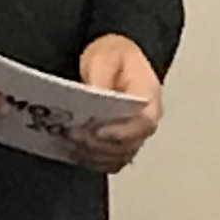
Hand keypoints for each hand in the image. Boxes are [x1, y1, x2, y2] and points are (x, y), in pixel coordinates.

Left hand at [69, 35, 163, 170]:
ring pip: (118, 158)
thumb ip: (101, 77)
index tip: (97, 130)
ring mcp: (134, 136)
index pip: (145, 123)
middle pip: (129, 145)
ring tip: (69, 141)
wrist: (112, 61)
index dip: (122, 132)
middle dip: (99, 144)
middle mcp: (145, 121)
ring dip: (92, 154)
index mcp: (150, 96)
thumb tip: (94, 96)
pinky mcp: (120, 146)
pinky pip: (109, 162)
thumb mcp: (106, 57)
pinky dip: (91, 160)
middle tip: (73, 134)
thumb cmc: (114, 56)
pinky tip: (73, 149)